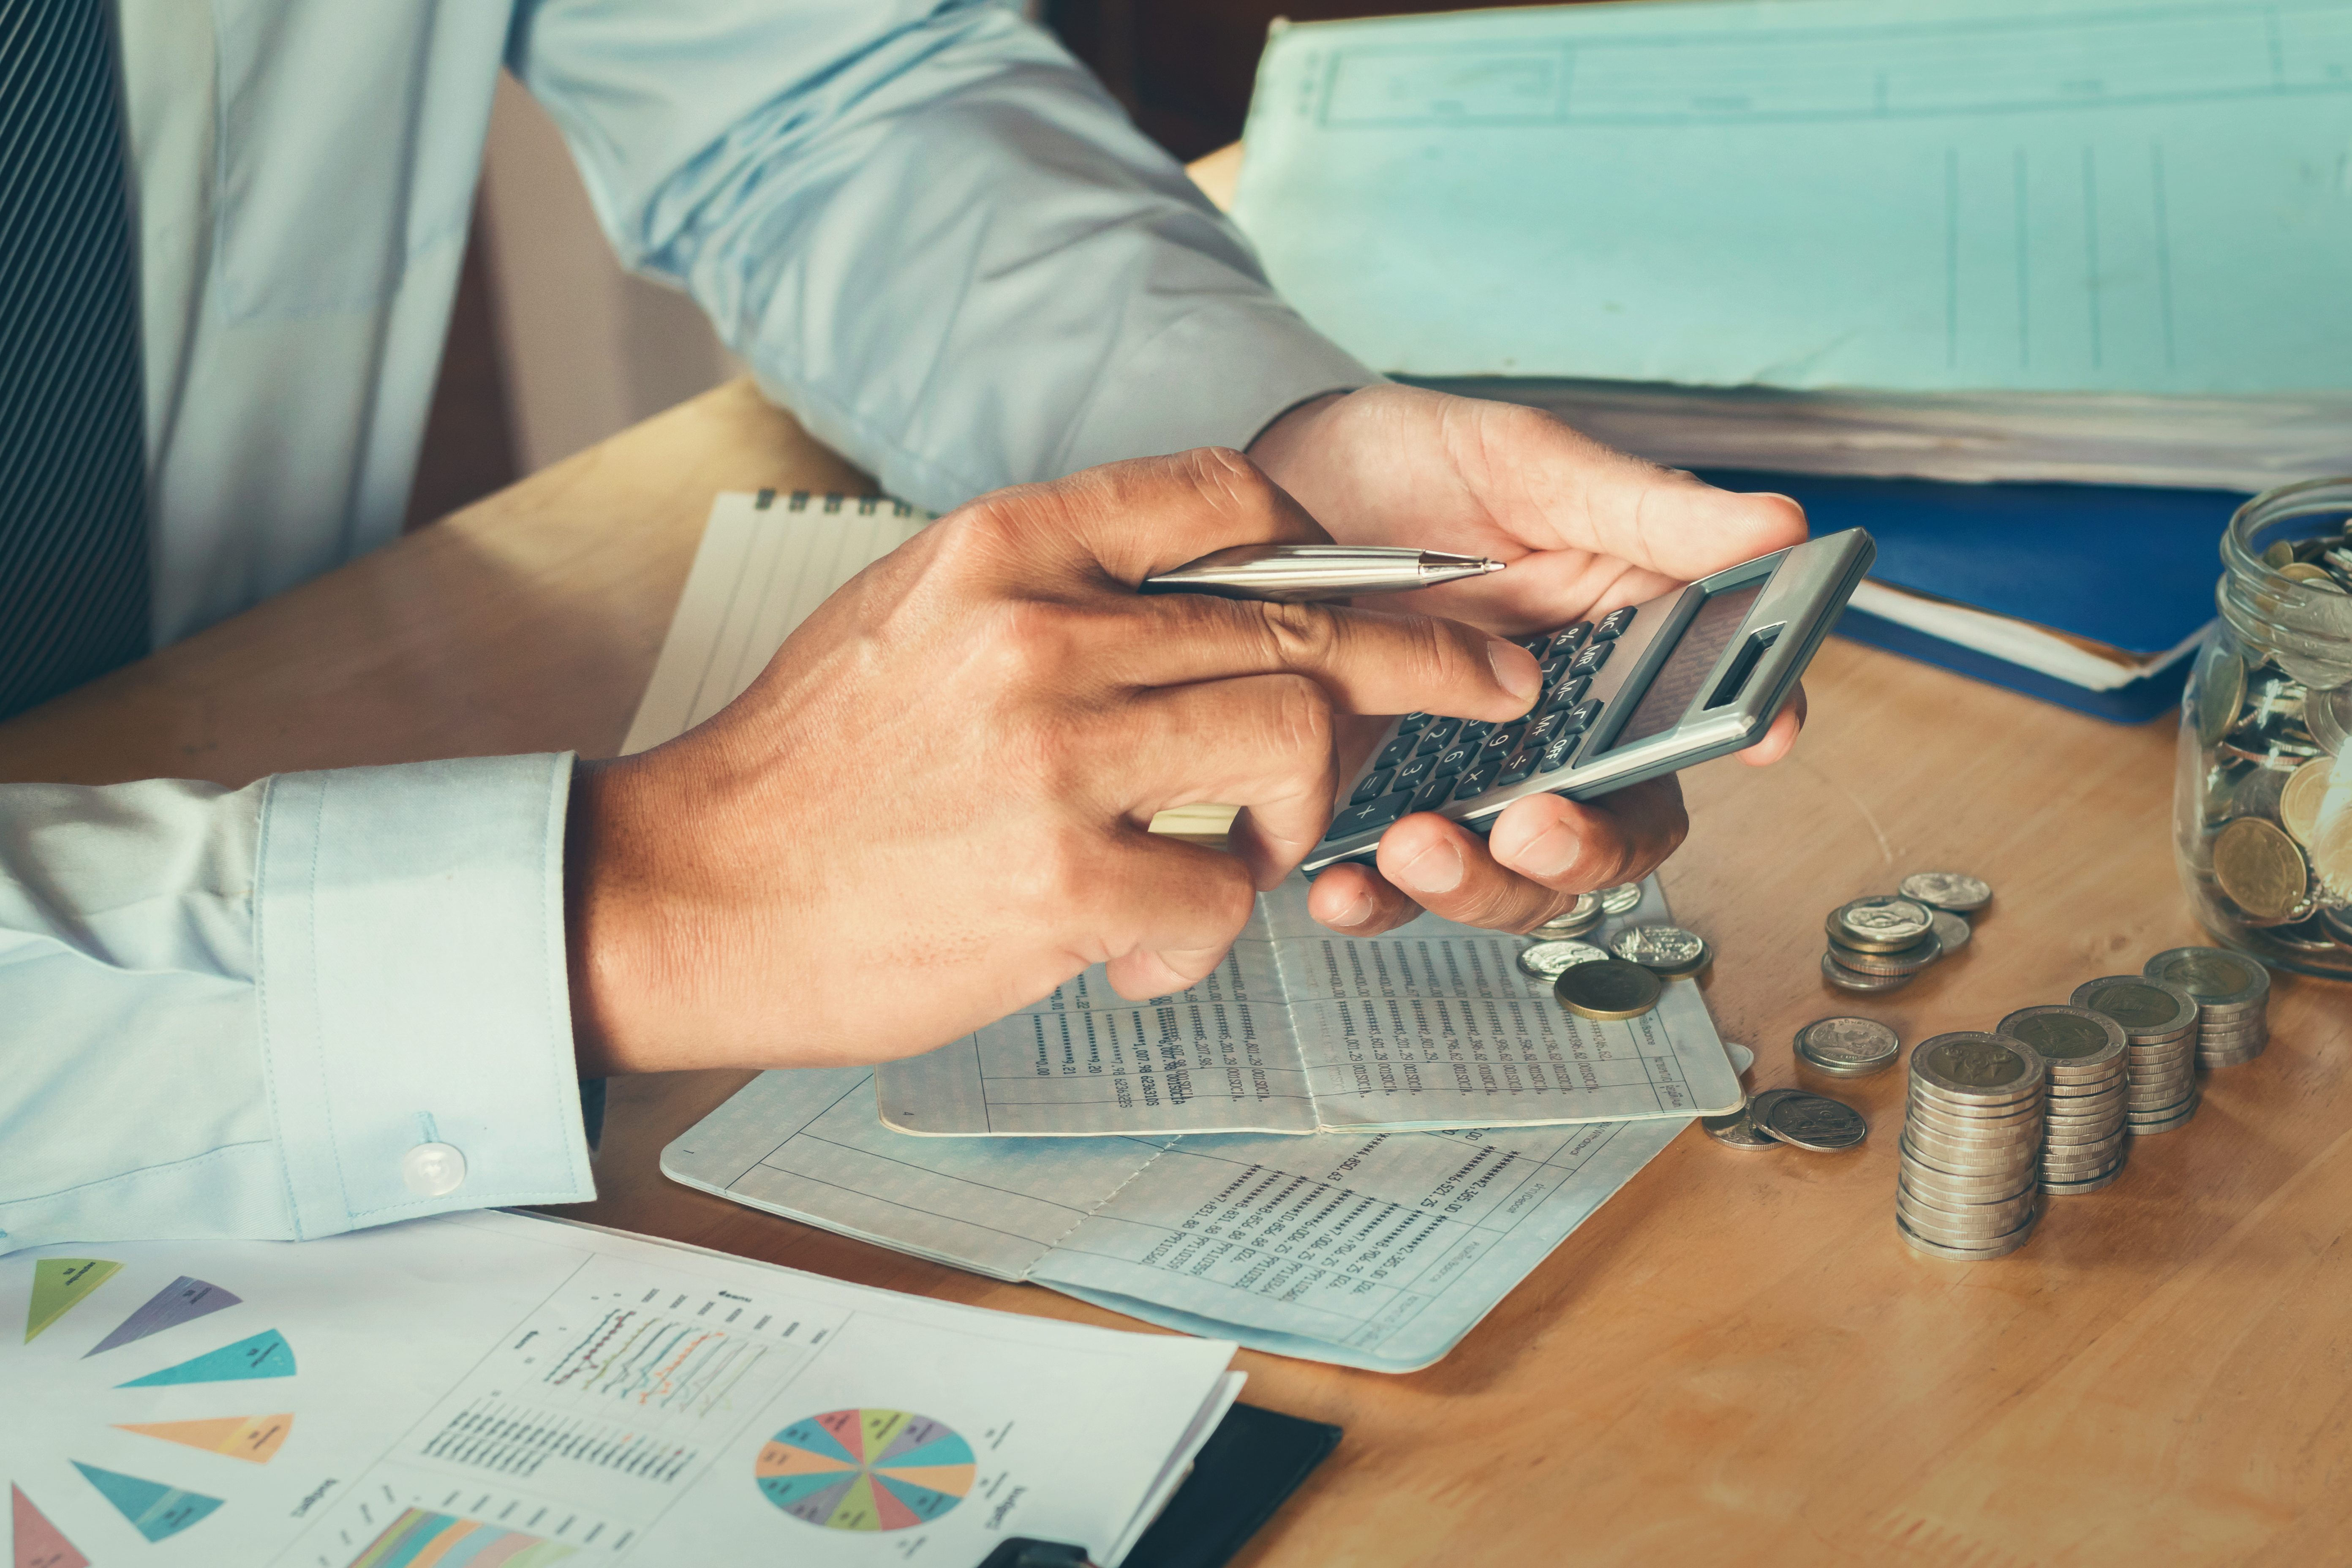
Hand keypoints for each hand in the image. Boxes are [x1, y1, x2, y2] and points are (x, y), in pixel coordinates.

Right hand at [566, 449, 1544, 1074]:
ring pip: (1290, 745)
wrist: (687, 891)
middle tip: (1483, 686)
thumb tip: (1186, 591)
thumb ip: (1044, 586)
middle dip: (1414, 665)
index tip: (1378, 585)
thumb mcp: (910, 614)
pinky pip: (1218, 899)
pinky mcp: (1061, 887)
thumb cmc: (804, 766)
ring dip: (1293, 812)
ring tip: (1234, 858)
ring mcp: (1054, 760)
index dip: (1328, 543)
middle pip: (1296, 625)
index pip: (1223, 497)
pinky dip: (1202, 935)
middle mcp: (1037, 634)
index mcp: (1001, 549)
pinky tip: (1138, 952)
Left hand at [1247, 383, 1811, 935]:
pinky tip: (1344, 885)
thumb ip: (1646, 510)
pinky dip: (1372, 900)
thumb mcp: (1525, 464)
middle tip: (1532, 826)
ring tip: (1414, 846)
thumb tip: (1778, 525)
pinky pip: (1389, 884)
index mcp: (1619, 649)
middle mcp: (1554, 731)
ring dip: (1476, 886)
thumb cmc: (1411, 464)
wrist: (1276, 490)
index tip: (1755, 734)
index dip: (1746, 728)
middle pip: (1614, 831)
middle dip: (1583, 852)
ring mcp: (1464, 776)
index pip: (1708, 713)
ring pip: (1511, 879)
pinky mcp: (1375, 803)